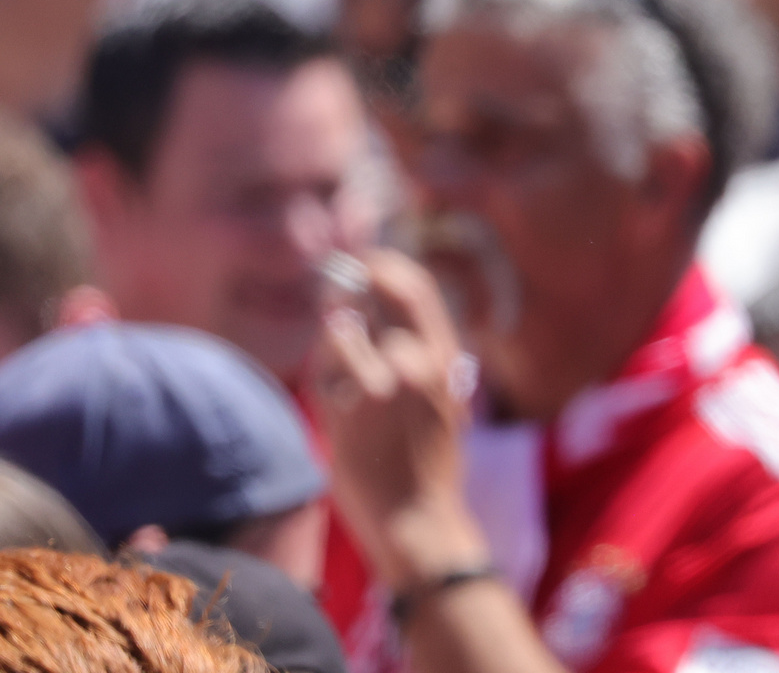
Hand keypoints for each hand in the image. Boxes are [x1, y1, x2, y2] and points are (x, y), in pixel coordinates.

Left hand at [310, 249, 488, 590]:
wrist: (417, 520)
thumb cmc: (426, 464)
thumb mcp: (445, 401)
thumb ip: (422, 356)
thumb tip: (381, 310)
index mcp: (449, 358)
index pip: (417, 287)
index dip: (385, 266)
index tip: (363, 263)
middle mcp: (423, 361)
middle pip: (383, 290)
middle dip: (353, 278)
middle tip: (333, 280)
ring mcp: (388, 381)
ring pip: (342, 329)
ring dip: (332, 345)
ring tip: (342, 380)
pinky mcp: (354, 405)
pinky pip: (325, 368)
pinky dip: (326, 378)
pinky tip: (338, 408)